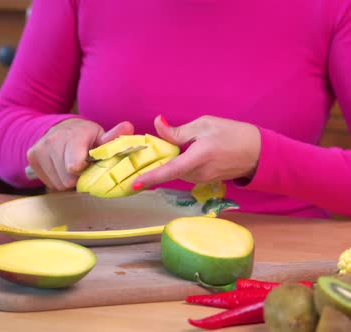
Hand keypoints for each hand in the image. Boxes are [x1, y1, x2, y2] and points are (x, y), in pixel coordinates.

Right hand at [27, 118, 133, 190]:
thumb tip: (129, 128)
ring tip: (71, 167)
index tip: (88, 166)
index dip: (84, 172)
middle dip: (77, 178)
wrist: (61, 128)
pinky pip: (48, 182)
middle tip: (82, 168)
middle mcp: (54, 139)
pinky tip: (61, 168)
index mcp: (74, 134)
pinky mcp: (32, 156)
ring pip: (57, 183)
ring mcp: (40, 148)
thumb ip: (114, 138)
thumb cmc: (86, 137)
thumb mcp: (101, 137)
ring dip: (67, 180)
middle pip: (67, 179)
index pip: (74, 167)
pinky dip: (56, 179)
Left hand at [133, 115, 260, 189]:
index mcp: (198, 157)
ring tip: (182, 144)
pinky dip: (181, 164)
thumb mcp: (204, 125)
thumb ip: (178, 130)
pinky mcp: (203, 182)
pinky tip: (189, 152)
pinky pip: (185, 173)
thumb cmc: (232, 134)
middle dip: (160, 159)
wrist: (258, 152)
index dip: (151, 177)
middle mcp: (198, 173)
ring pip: (177, 171)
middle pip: (170, 169)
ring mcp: (201, 180)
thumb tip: (157, 124)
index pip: (170, 169)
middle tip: (157, 144)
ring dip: (173, 161)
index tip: (135, 184)